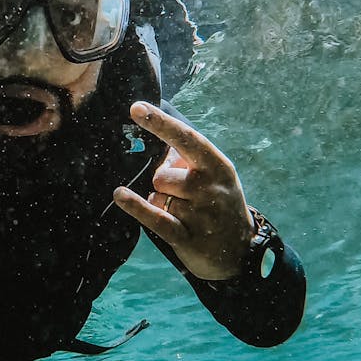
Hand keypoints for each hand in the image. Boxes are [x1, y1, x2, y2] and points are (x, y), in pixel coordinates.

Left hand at [113, 102, 254, 280]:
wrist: (241, 253)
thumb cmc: (220, 205)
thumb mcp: (214, 177)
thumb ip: (187, 159)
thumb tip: (158, 144)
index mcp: (218, 167)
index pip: (186, 139)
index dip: (160, 123)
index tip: (136, 108)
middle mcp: (212, 188)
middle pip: (162, 175)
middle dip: (162, 183)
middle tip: (179, 195)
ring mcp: (202, 215)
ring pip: (157, 197)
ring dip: (160, 203)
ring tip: (181, 213)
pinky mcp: (188, 238)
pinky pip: (154, 217)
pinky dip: (136, 207)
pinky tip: (120, 196)